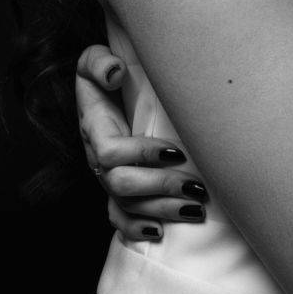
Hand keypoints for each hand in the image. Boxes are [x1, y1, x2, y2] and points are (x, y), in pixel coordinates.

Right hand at [76, 44, 205, 239]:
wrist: (104, 93)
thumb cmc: (106, 76)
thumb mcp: (94, 61)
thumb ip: (99, 62)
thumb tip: (114, 73)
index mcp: (95, 129)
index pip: (111, 152)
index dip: (141, 155)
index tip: (177, 152)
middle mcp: (98, 159)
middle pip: (122, 185)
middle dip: (161, 188)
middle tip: (197, 187)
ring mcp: (107, 178)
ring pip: (127, 205)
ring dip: (162, 210)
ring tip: (195, 210)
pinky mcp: (116, 190)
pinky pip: (118, 218)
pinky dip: (136, 229)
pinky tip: (160, 233)